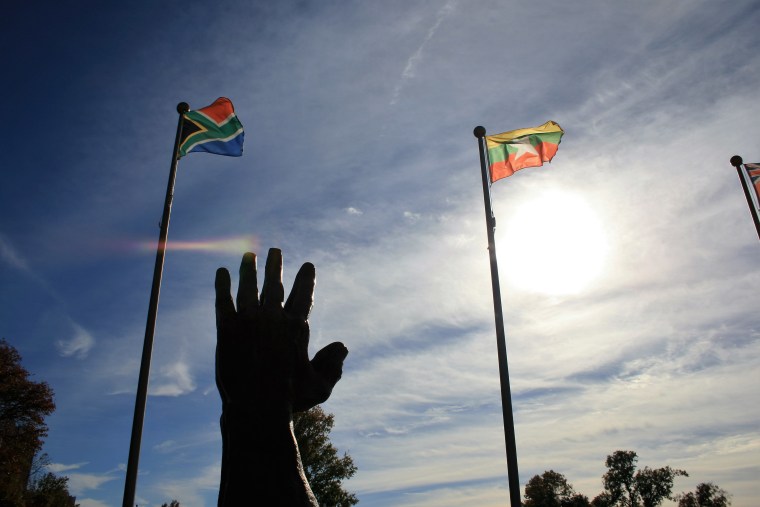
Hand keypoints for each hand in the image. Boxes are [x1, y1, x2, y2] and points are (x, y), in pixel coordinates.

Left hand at [215, 248, 347, 413]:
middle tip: (275, 250)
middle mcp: (272, 317)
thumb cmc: (290, 399)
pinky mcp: (226, 328)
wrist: (256, 406)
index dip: (305, 279)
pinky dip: (222, 285)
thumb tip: (343, 346)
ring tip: (249, 255)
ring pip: (249, 286)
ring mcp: (248, 320)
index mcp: (296, 327)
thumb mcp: (319, 386)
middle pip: (274, 284)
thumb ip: (333, 365)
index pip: (303, 295)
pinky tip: (222, 272)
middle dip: (275, 265)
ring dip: (249, 269)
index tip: (308, 265)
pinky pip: (223, 300)